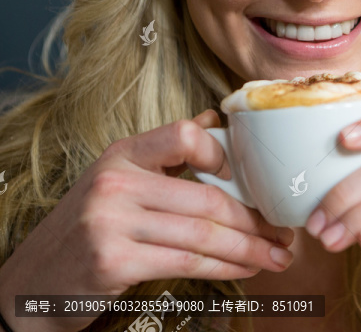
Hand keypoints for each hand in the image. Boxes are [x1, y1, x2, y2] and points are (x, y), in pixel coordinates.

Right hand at [0, 110, 295, 331]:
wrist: (30, 284)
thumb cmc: (86, 231)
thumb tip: (213, 120)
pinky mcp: (113, 261)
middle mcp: (115, 182)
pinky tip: (247, 269)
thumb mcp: (116, 181)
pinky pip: (187, 262)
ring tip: (278, 256)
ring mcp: (110, 222)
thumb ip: (164, 155)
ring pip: (203, 234)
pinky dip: (225, 268)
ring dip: (249, 249)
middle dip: (255, 220)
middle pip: (207, 199)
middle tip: (285, 233)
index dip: (223, 153)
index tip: (252, 180)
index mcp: (121, 155)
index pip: (184, 134)